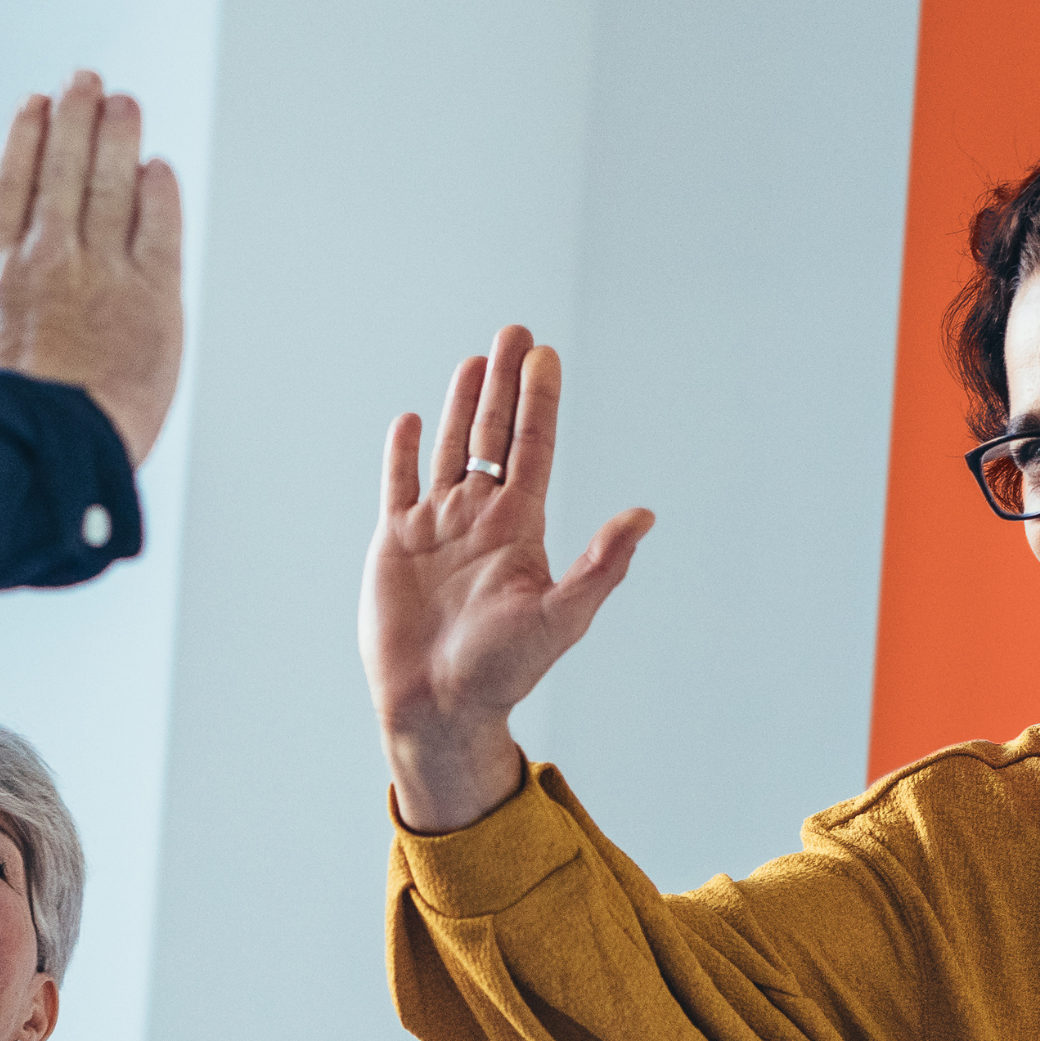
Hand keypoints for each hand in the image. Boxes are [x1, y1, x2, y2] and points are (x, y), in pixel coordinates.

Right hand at [0, 70, 183, 464]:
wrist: (47, 457)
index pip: (8, 184)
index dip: (23, 139)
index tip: (32, 106)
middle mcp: (46, 257)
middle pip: (62, 166)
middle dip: (74, 116)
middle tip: (85, 81)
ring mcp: (102, 272)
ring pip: (110, 182)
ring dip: (117, 135)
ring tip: (124, 104)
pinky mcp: (154, 296)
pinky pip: (160, 226)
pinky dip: (158, 192)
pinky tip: (157, 170)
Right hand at [360, 324, 653, 831]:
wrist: (436, 707)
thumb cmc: (502, 672)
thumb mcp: (560, 617)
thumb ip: (601, 565)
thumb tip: (645, 516)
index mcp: (519, 530)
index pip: (532, 449)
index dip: (540, 401)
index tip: (546, 355)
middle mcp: (479, 520)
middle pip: (495, 436)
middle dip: (506, 385)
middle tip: (516, 332)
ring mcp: (436, 529)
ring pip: (452, 451)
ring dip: (463, 405)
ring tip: (475, 359)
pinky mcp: (394, 544)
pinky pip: (398, 485)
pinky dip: (403, 452)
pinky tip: (413, 420)